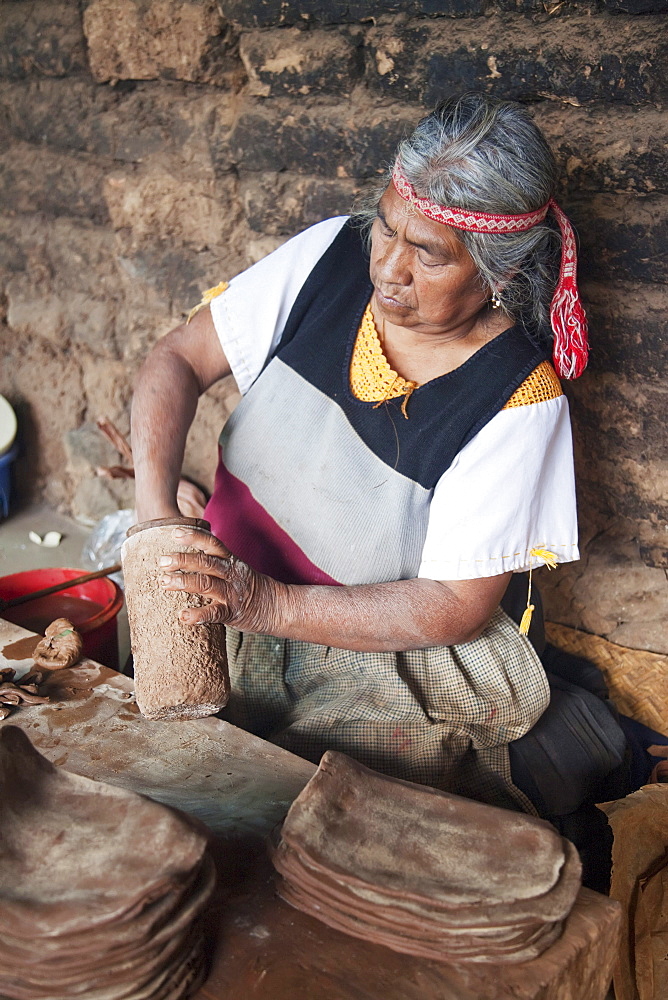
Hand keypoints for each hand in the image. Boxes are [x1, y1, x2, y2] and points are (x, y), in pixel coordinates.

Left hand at [157, 528, 282, 630]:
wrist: (276, 607)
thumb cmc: (248, 586)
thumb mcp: (235, 568)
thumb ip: (214, 561)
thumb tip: (184, 555)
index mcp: (230, 560)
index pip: (211, 543)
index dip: (194, 536)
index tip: (175, 533)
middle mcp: (230, 573)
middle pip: (205, 562)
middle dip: (182, 560)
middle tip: (162, 561)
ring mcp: (231, 592)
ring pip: (206, 584)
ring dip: (184, 582)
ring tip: (164, 582)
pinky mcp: (232, 612)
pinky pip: (214, 613)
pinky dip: (198, 615)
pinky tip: (183, 616)